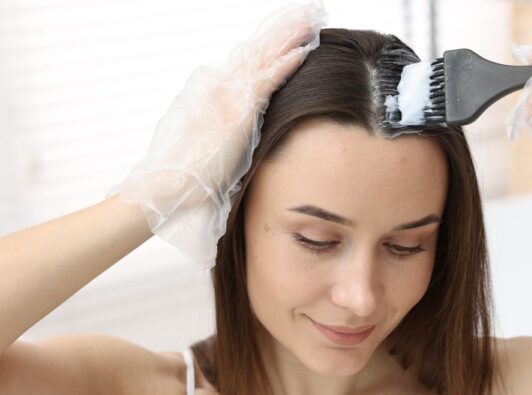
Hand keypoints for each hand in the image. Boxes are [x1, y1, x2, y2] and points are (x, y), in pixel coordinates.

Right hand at [106, 1, 326, 268]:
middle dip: (280, 33)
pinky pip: (265, 84)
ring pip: (263, 61)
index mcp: (216, 95)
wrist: (169, 185)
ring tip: (307, 23)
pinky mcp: (238, 115)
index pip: (245, 63)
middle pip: (256, 54)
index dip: (265, 46)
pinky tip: (301, 53)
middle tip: (302, 15)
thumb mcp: (204, 141)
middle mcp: (222, 90)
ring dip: (286, 41)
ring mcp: (230, 100)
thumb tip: (231, 127)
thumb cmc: (184, 173)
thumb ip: (219, 127)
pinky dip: (283, 67)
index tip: (283, 32)